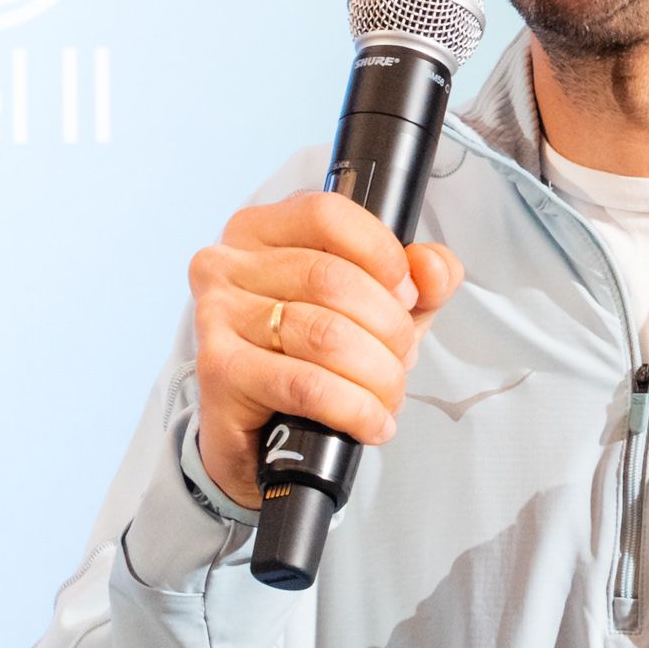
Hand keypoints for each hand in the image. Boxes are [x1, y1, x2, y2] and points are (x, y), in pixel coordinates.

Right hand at [189, 193, 462, 509]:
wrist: (260, 434)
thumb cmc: (311, 357)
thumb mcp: (375, 307)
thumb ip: (418, 279)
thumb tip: (433, 268)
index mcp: (261, 230)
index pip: (327, 214)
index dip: (382, 253)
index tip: (407, 294)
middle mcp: (227, 264)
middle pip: (333, 279)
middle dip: (389, 328)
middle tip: (402, 360)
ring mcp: (216, 317)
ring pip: (325, 335)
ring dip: (378, 374)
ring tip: (388, 395)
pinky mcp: (218, 372)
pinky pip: (306, 385)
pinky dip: (354, 408)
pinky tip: (372, 422)